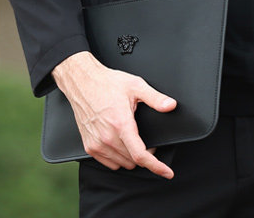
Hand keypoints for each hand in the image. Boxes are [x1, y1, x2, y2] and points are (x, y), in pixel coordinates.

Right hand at [52, 51, 176, 177]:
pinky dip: (117, 158)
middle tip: (144, 137)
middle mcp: (108, 137)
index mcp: (121, 124)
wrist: (83, 82)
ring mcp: (97, 144)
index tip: (167, 172)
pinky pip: (108, 163)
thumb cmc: (107, 83)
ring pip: (122, 164)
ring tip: (130, 137)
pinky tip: (119, 141)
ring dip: (130, 156)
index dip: (156, 166)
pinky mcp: (89, 146)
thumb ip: (155, 98)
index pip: (141, 155)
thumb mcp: (135, 86)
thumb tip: (170, 105)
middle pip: (133, 161)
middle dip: (144, 153)